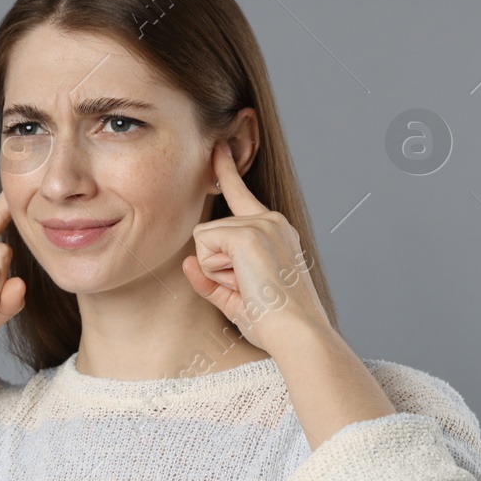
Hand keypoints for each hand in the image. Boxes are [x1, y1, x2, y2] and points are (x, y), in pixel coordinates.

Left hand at [180, 142, 331, 354]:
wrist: (296, 333)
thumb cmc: (273, 323)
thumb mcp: (235, 300)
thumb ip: (208, 281)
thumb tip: (184, 264)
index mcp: (273, 231)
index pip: (241, 194)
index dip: (227, 170)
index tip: (218, 146)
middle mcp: (270, 220)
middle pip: (208, 233)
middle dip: (214, 267)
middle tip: (247, 288)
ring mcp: (260, 224)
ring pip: (203, 240)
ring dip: (216, 271)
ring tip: (248, 285)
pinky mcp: (248, 234)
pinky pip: (204, 246)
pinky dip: (215, 269)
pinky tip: (243, 280)